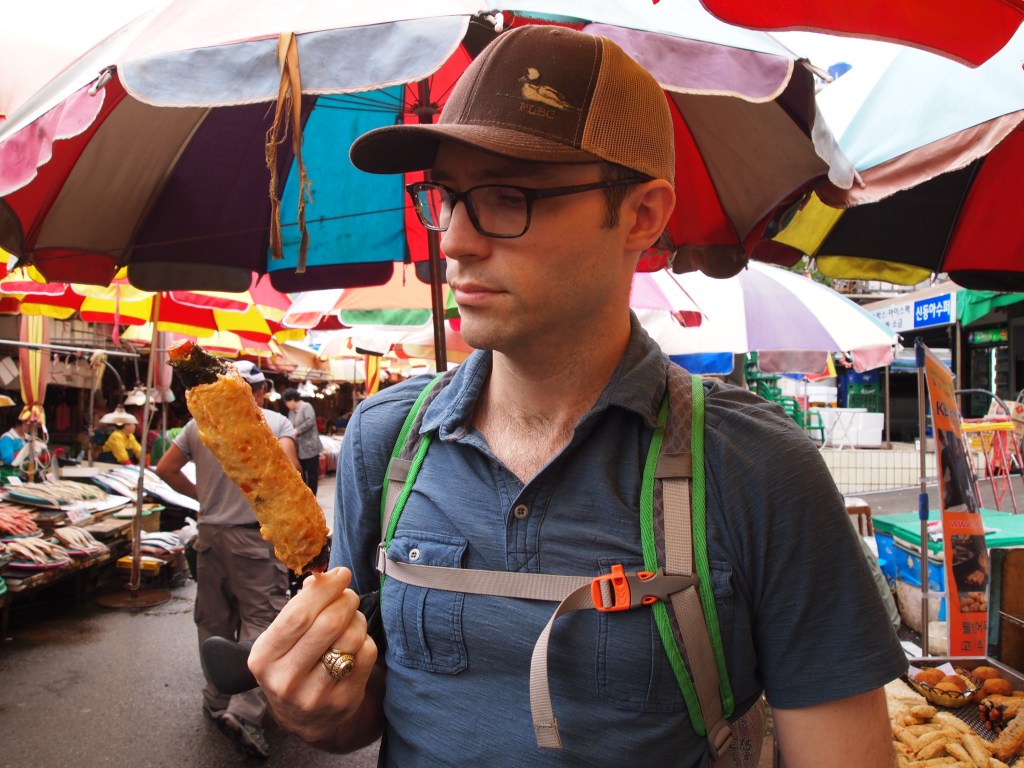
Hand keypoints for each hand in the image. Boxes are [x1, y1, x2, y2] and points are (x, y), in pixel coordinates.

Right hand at [248, 567, 378, 747]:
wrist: (304, 717)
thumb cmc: (291, 663)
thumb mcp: (281, 639)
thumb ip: (299, 606)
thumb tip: (325, 576)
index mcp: (264, 658)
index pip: (298, 615)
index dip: (324, 590)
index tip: (340, 574)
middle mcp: (286, 680)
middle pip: (328, 624)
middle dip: (345, 600)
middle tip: (348, 595)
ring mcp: (316, 695)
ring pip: (350, 638)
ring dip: (357, 619)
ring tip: (350, 619)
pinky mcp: (343, 701)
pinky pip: (366, 654)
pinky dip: (365, 639)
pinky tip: (355, 642)